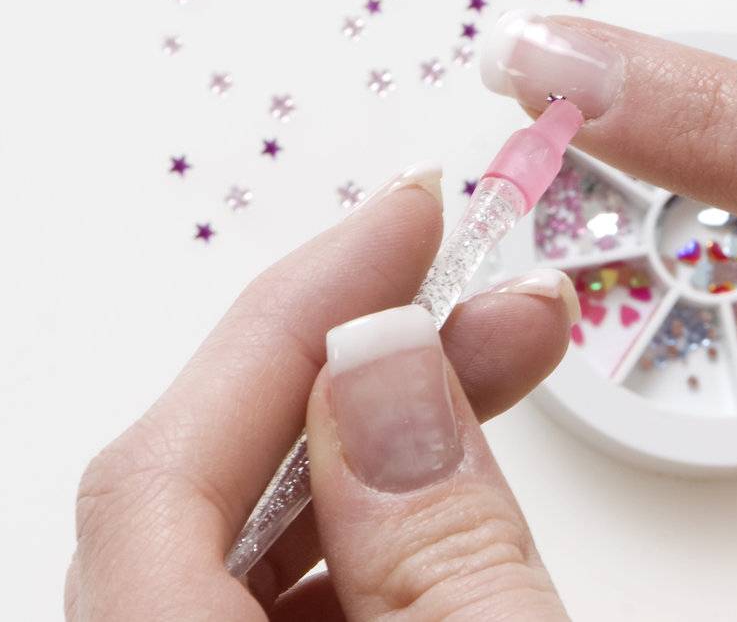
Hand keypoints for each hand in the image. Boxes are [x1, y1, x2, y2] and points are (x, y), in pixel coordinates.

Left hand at [67, 171, 576, 619]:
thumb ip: (435, 535)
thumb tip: (385, 359)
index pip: (159, 477)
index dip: (290, 320)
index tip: (409, 219)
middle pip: (200, 498)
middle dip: (355, 368)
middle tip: (476, 286)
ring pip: (247, 549)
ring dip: (386, 442)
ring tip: (510, 362)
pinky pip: (286, 607)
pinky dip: (381, 530)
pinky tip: (464, 487)